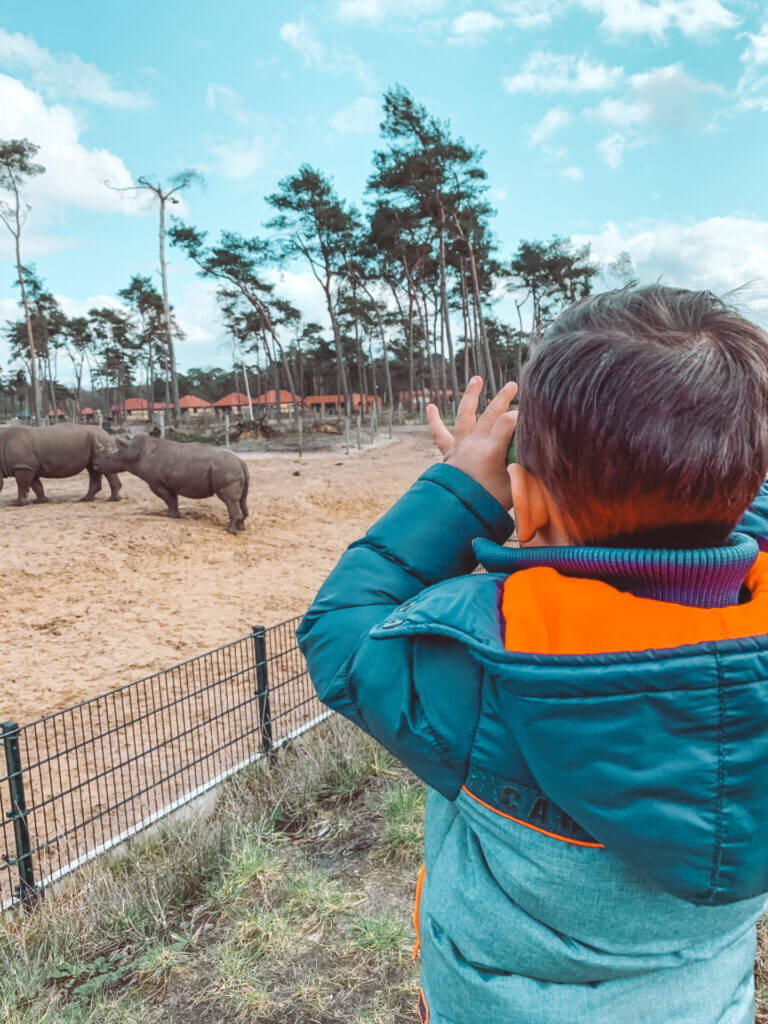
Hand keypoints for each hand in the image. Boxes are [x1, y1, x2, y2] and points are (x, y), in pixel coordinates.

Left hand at [427, 377, 517, 509]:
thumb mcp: (514, 488)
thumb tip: (544, 457)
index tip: (530, 413)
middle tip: (514, 385)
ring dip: (471, 395)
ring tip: (476, 379)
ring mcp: (459, 446)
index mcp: (490, 452)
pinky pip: (439, 434)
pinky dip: (434, 420)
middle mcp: (473, 444)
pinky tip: (430, 406)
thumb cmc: (489, 504)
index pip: (508, 422)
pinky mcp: (448, 453)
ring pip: (465, 415)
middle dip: (503, 397)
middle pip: (490, 414)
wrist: (457, 513)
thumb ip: (526, 470)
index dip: (520, 415)